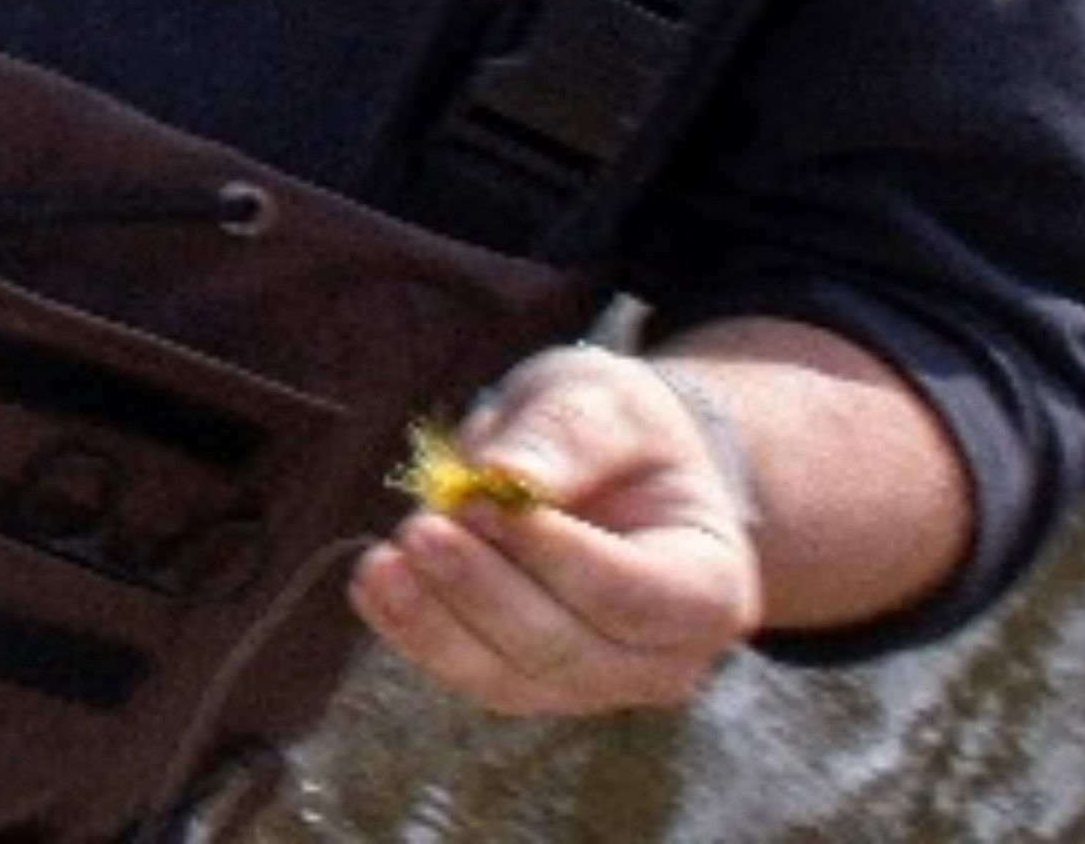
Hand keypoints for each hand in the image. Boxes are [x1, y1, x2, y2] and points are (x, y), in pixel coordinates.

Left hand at [351, 345, 764, 713]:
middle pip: (569, 648)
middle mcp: (662, 660)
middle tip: (422, 530)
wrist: (614, 467)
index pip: (636, 595)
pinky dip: (419, 633)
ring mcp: (595, 685)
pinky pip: (473, 674)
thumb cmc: (623, 430)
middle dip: (487, 591)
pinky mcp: (531, 684)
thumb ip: (568, 435)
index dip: (559, 558)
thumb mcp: (609, 400)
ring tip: (382, 562)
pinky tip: (374, 585)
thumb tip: (501, 476)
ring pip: (512, 677)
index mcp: (710, 586)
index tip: (487, 504)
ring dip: (439, 623)